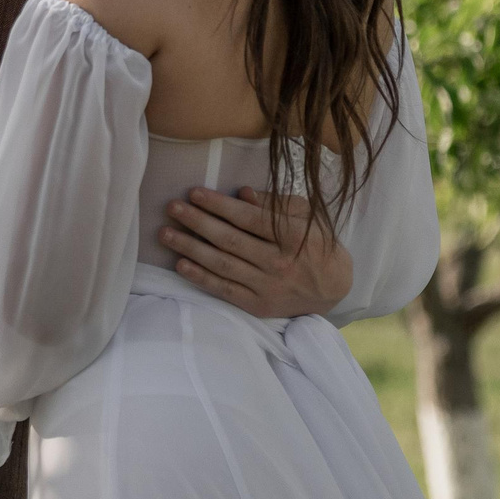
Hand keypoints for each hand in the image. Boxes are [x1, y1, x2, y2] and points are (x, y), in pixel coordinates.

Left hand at [159, 187, 352, 318]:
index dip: (219, 205)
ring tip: (165, 234)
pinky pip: (224, 289)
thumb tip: (241, 193)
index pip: (248, 218)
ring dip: (190, 248)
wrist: (334, 288)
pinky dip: (201, 277)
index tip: (194, 193)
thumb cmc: (317, 244)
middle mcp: (279, 262)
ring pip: (222, 265)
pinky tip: (181, 264)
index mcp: (292, 236)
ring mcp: (267, 286)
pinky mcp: (258, 305)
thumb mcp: (306, 216)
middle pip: (230, 240)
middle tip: (172, 208)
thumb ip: (275, 204)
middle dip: (197, 222)